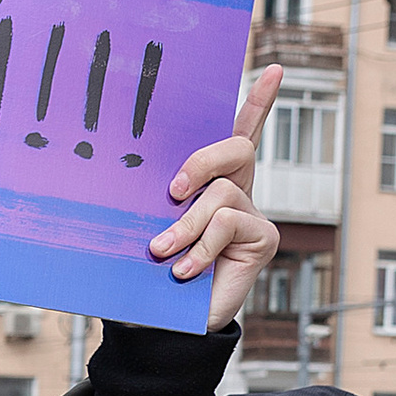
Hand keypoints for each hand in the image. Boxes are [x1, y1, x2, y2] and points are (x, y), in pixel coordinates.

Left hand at [148, 62, 279, 332]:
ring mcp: (251, 215)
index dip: (259, 102)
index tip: (275, 70)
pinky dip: (201, 247)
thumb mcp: (144, 228)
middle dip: (203, 161)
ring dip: (186, 224)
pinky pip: (228, 223)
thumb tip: (120, 176)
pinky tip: (185, 271)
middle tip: (173, 191)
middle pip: (235, 148)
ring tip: (164, 251)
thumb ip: (149, 203)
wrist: (166, 326)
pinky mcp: (262, 239)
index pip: (238, 134)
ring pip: (222, 194)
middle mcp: (237, 191)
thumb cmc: (150, 273)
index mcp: (211, 181)